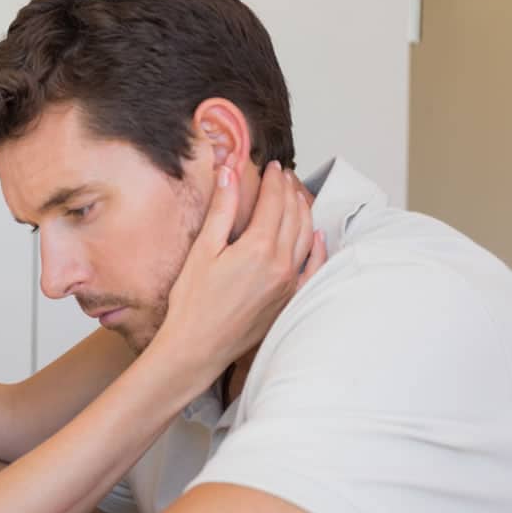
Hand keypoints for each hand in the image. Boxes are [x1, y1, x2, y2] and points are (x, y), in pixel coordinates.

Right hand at [156, 156, 325, 370]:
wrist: (198, 346)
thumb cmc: (193, 301)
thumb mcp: (203, 250)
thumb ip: (221, 210)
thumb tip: (229, 173)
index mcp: (259, 247)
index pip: (274, 202)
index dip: (274, 180)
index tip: (272, 166)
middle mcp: (282, 263)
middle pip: (293, 215)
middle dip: (289, 190)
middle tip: (284, 175)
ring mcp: (290, 283)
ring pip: (307, 237)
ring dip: (304, 212)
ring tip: (297, 195)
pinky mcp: (289, 299)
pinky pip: (314, 268)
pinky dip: (318, 248)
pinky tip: (318, 236)